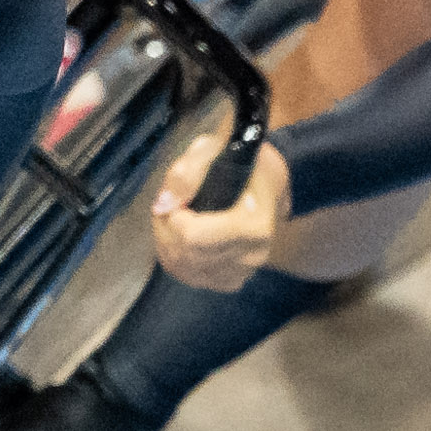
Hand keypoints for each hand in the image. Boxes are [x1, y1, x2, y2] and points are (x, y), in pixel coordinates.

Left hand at [150, 125, 292, 291]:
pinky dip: (175, 256)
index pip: (194, 238)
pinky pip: (187, 277)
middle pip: (184, 255)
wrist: (267, 182)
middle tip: (173, 205)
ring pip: (182, 269)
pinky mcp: (231, 282)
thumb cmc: (241, 162)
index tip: (179, 199)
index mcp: (254, 226)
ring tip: (177, 217)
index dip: (174, 218)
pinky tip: (181, 236)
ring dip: (167, 242)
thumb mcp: (212, 149)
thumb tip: (162, 207)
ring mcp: (242, 273)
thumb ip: (186, 173)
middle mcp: (252, 256)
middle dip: (166, 228)